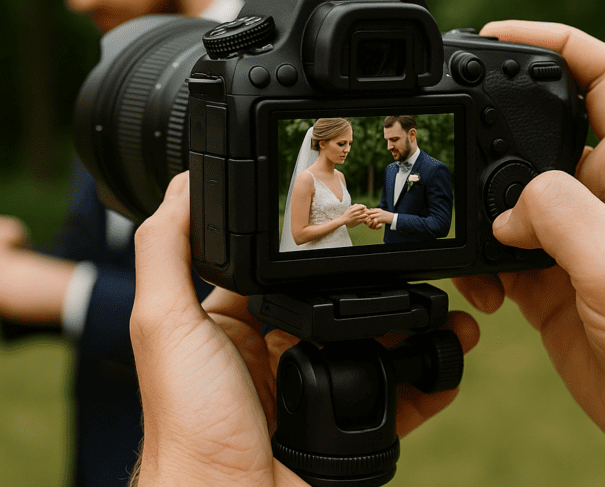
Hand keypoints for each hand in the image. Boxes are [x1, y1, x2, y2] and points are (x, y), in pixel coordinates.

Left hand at [130, 172, 478, 486]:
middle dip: (370, 281)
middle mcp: (265, 353)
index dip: (300, 242)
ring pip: (368, 344)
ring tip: (443, 301)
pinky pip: (396, 396)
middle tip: (409, 258)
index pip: (268, 267)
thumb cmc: (185, 424)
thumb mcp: (163, 322)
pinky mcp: (342, 430)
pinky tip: (449, 353)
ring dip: (410, 322)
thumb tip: (184, 183)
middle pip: (328, 301)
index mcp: (222, 324)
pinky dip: (428, 375)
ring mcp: (306, 390)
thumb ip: (167, 250)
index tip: (338, 213)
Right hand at [340, 203, 367, 226]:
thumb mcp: (349, 209)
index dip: (364, 207)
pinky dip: (364, 218)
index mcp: (353, 209)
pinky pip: (363, 219)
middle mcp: (355, 213)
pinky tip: (362, 218)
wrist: (343, 220)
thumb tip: (358, 204)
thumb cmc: (347, 214)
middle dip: (365, 210)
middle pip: (364, 211)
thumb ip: (354, 206)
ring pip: (365, 215)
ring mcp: (356, 218)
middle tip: (365, 211)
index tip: (363, 208)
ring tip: (364, 215)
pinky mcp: (357, 222)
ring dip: (365, 215)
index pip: (362, 206)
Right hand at [452, 20, 604, 430]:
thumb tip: (508, 207)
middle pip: (543, 133)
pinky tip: (477, 284)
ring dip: (476, 210)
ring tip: (463, 231)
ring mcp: (579, 237)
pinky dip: (475, 263)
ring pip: (510, 196)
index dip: (557, 44)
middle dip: (494, 130)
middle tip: (451, 132)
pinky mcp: (553, 279)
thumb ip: (559, 214)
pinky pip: (498, 253)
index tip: (500, 34)